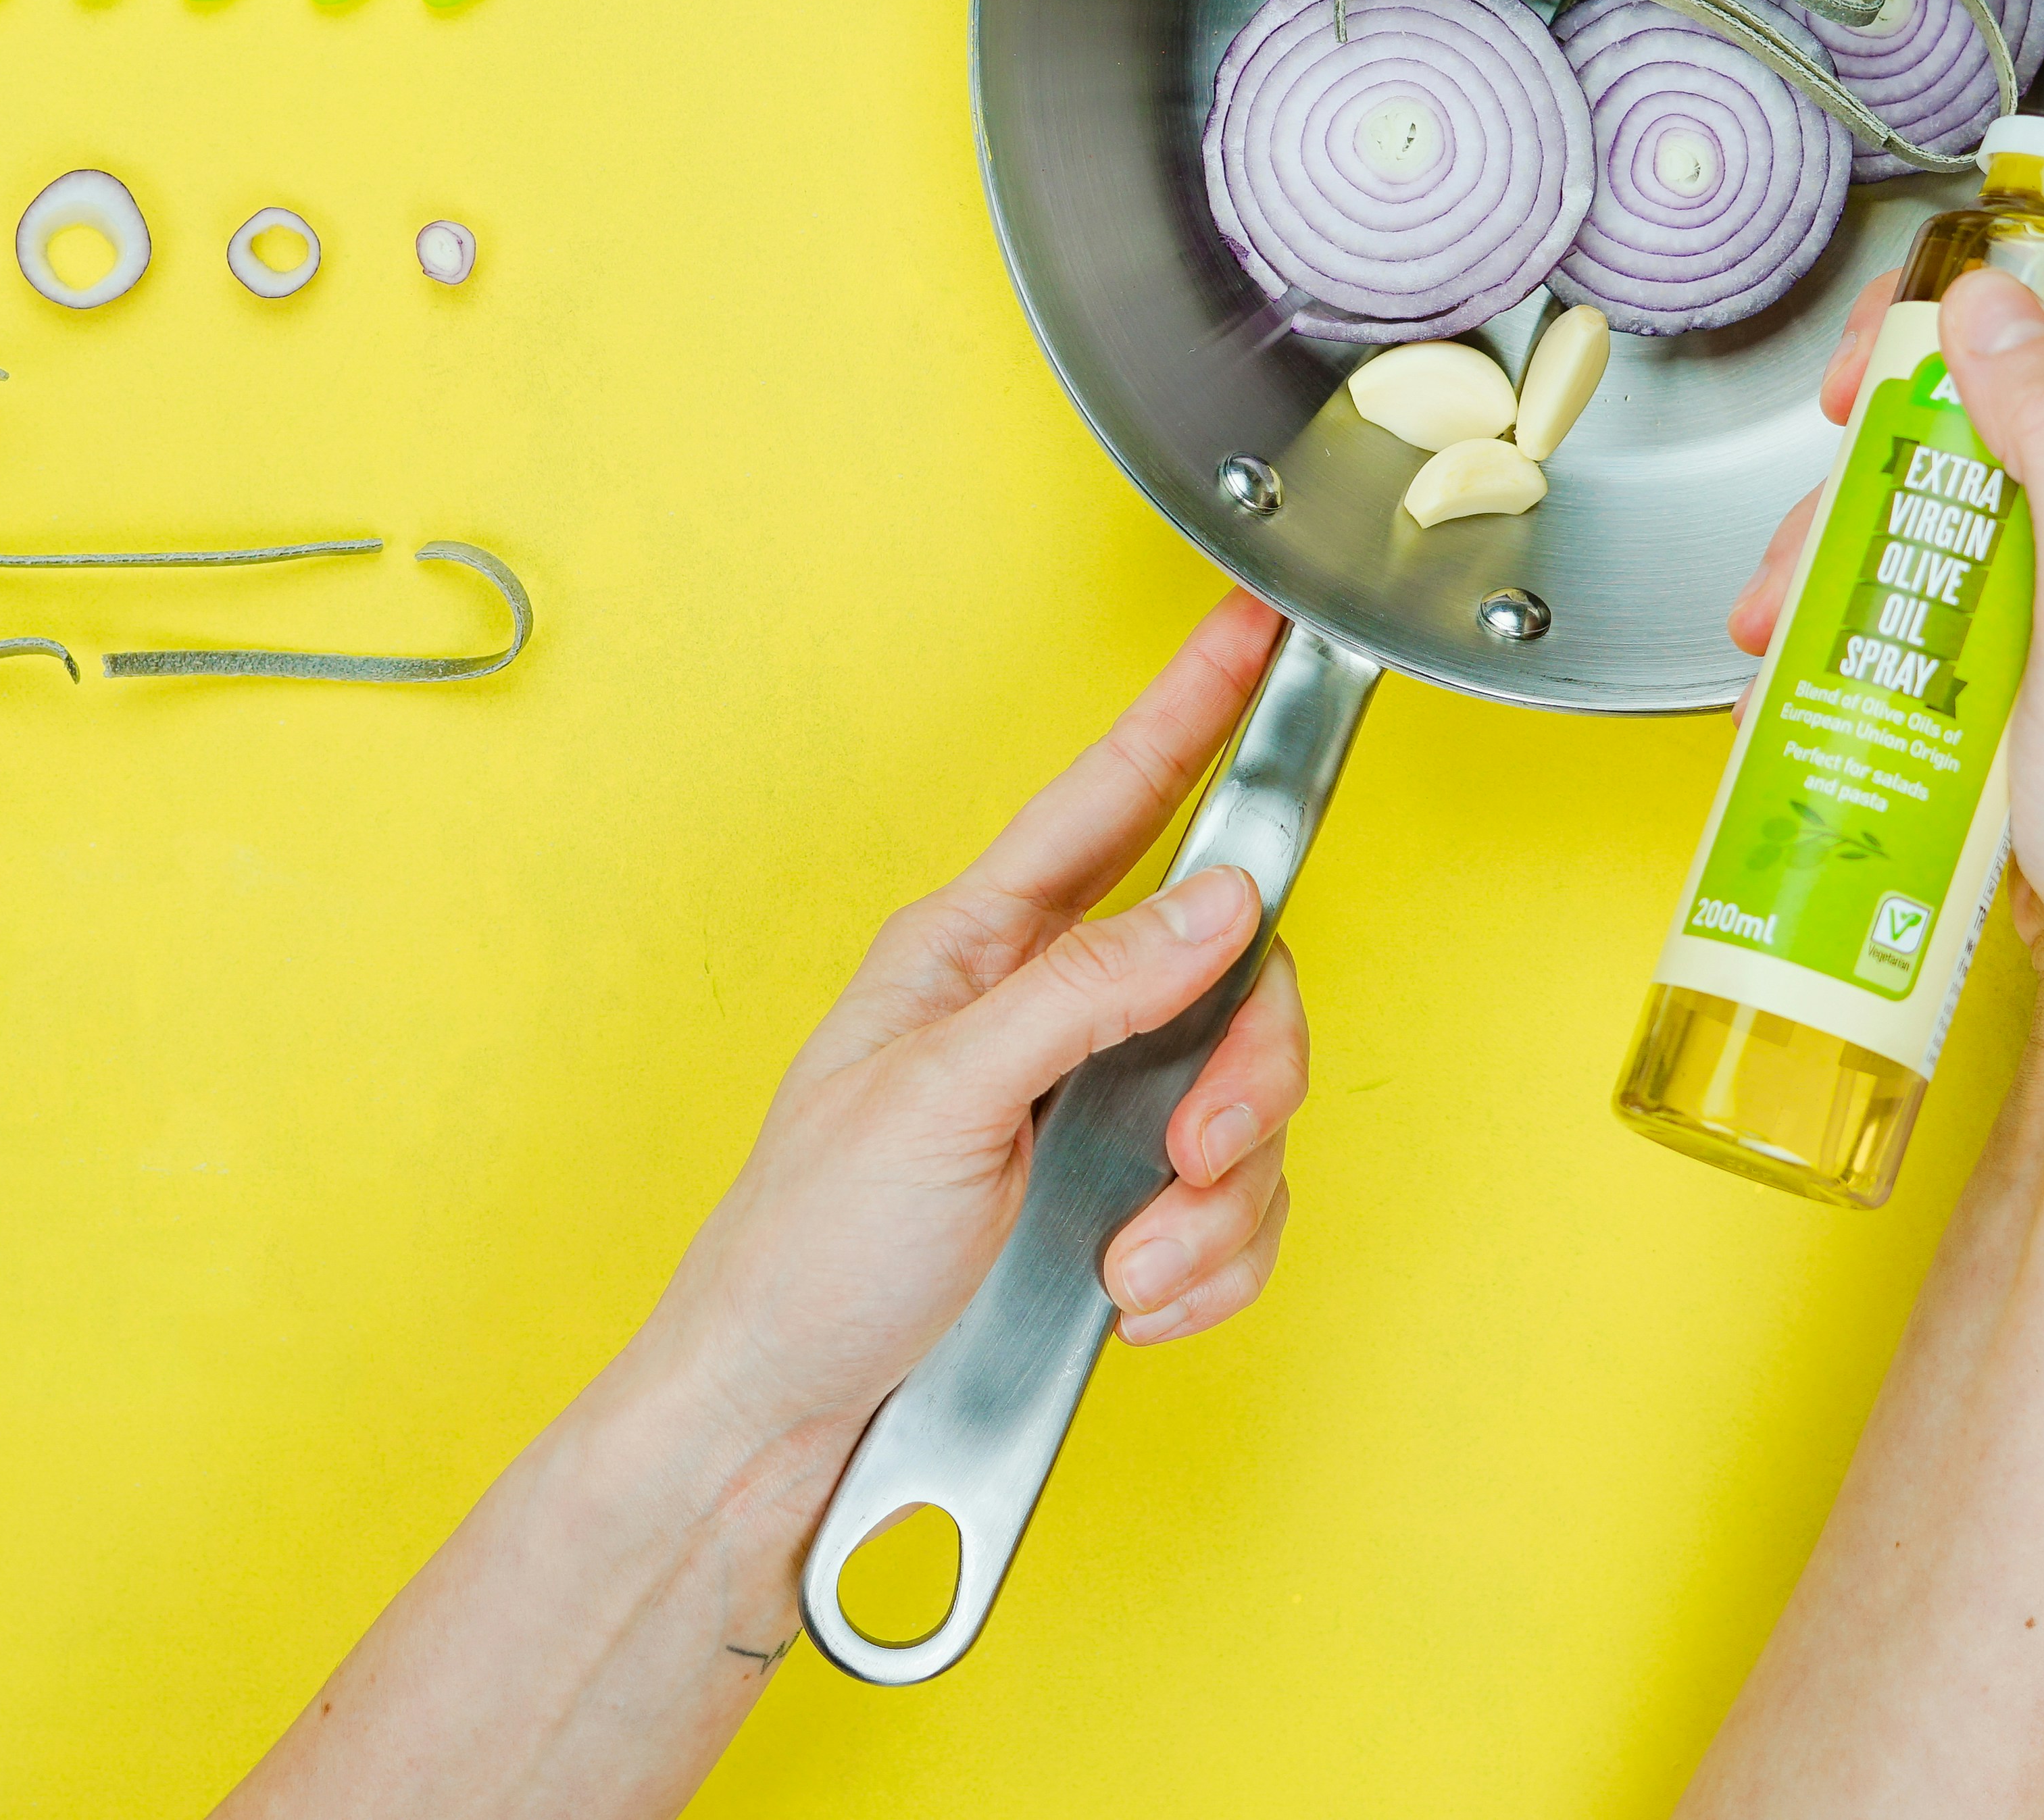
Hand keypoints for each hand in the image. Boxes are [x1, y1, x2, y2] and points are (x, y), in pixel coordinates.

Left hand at [630, 590, 1308, 1456]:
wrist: (789, 1413)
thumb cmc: (810, 1248)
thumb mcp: (939, 1097)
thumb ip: (1087, 990)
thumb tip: (1216, 900)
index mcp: (978, 949)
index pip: (1108, 801)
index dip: (1187, 711)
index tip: (1254, 630)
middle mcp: (1048, 1014)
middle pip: (1231, 977)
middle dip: (1244, 1075)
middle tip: (1197, 1148)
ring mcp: (1093, 1112)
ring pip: (1248, 1106)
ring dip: (1216, 1201)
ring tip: (1129, 1261)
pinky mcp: (1122, 1206)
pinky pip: (1234, 1209)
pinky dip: (1206, 1265)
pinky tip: (1134, 1299)